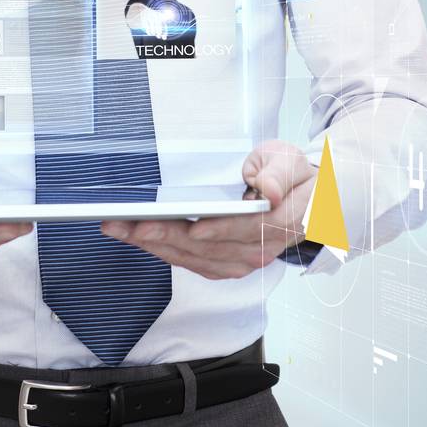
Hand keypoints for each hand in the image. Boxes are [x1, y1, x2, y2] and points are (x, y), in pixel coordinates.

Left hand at [99, 140, 316, 278]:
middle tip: (131, 225)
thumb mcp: (290, 162)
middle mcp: (258, 249)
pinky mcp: (225, 264)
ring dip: (156, 246)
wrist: (304, 202)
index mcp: (279, 222)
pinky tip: (139, 241)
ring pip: (194, 257)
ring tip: (122, 230)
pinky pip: (191, 262)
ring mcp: (241, 260)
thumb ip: (277, 174)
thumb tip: (266, 190)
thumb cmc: (293, 179)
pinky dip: (164, 252)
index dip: (217, 230)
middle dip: (166, 236)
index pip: (244, 229)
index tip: (192, 226)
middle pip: (208, 246)